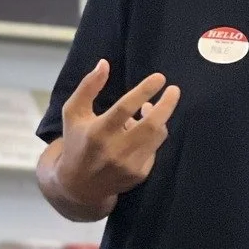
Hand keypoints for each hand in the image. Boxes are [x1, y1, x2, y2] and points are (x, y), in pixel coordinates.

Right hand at [46, 59, 180, 218]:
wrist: (79, 185)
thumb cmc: (76, 142)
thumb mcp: (73, 113)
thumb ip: (88, 87)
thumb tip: (104, 63)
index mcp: (97, 132)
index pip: (125, 108)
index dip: (144, 91)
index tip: (160, 78)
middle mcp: (115, 150)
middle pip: (151, 125)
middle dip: (167, 105)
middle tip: (174, 90)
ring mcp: (128, 165)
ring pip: (156, 136)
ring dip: (159, 118)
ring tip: (151, 108)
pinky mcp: (138, 174)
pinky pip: (154, 149)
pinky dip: (152, 135)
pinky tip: (141, 131)